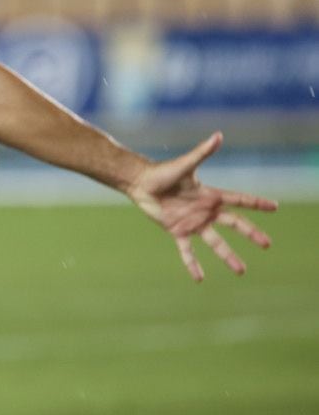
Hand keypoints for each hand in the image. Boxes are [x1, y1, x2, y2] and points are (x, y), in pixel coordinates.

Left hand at [122, 131, 276, 280]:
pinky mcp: (178, 231)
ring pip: (215, 243)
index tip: (274, 207)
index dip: (256, 203)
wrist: (141, 183)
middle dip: (251, 234)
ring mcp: (193, 223)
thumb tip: (218, 135)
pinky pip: (187, 251)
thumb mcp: (185, 164)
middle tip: (267, 244)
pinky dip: (193, 264)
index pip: (239, 200)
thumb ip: (202, 152)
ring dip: (228, 256)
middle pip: (234, 224)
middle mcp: (205, 211)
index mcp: (210, 195)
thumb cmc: (162, 172)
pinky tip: (199, 278)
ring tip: (241, 270)